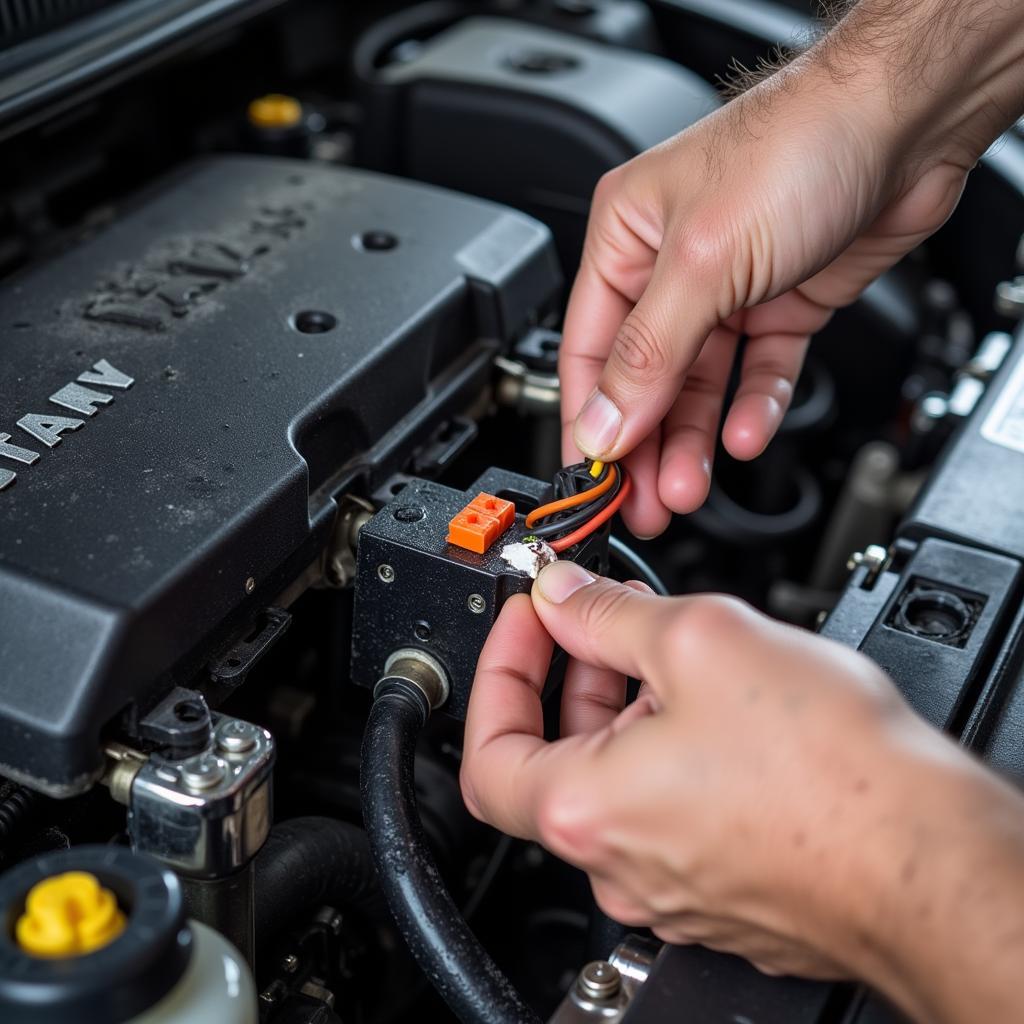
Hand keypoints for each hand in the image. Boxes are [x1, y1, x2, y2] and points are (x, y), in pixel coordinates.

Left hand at [461, 561, 1023, 1022]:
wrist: (930, 857)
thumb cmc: (832, 771)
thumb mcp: (699, 639)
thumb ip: (609, 612)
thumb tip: (563, 594)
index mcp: (587, 809)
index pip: (489, 742)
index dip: (501, 666)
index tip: (531, 620)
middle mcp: (619, 864)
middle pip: (555, 758)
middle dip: (574, 677)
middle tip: (604, 624)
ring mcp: (670, 886)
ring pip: (616, 784)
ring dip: (628, 712)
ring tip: (679, 661)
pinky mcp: (719, 890)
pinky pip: (667, 813)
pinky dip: (670, 754)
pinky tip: (719, 713)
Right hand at [562, 0, 1023, 536]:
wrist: (905, 123)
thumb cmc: (797, 148)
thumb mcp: (702, 263)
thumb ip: (646, 355)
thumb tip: (601, 422)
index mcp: (625, 242)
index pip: (587, 351)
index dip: (589, 421)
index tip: (593, 479)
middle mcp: (669, 269)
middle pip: (642, 379)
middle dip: (642, 444)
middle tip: (644, 502)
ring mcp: (727, 291)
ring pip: (697, 386)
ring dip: (691, 440)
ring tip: (687, 487)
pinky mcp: (779, 306)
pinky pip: (757, 374)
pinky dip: (752, 408)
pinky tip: (745, 435)